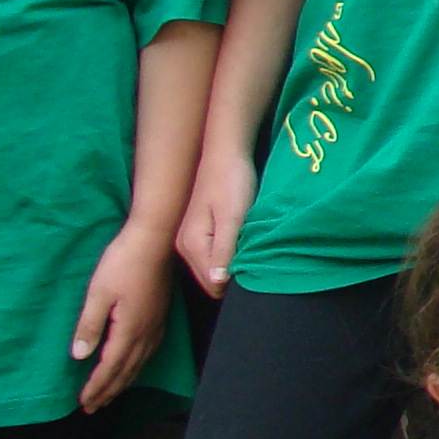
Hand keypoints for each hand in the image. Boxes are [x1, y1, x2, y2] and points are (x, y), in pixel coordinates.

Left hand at [73, 225, 176, 413]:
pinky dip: (139, 367)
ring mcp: (156, 325)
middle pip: (127, 371)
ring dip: (124, 382)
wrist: (154, 241)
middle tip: (94, 408)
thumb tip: (79, 357)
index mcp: (129, 330)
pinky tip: (135, 366)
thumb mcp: (98, 293)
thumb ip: (89, 326)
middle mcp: (146, 333)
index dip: (96, 387)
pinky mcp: (160, 317)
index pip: (111, 367)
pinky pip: (150, 352)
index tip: (83, 403)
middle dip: (109, 391)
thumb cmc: (122, 263)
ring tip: (111, 395)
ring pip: (140, 364)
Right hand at [177, 147, 255, 295]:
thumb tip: (218, 283)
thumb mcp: (232, 218)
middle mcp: (185, 247)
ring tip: (249, 250)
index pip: (213, 285)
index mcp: (192, 245)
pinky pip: (213, 256)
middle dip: (231, 276)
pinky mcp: (197, 232)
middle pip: (210, 280)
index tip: (254, 268)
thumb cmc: (232, 183)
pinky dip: (227, 255)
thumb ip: (224, 251)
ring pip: (212, 269)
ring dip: (230, 266)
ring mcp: (189, 240)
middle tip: (254, 259)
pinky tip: (241, 243)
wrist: (225, 154)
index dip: (235, 282)